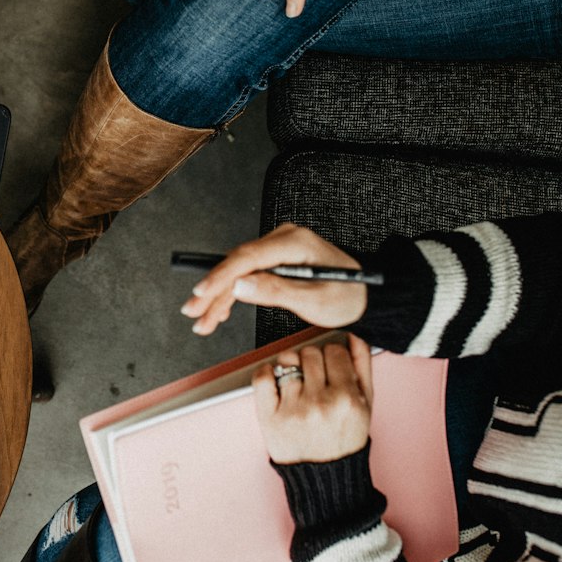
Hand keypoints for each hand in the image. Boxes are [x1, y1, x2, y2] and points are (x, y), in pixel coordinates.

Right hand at [180, 222, 366, 334]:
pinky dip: (233, 294)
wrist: (368, 294)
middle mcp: (284, 240)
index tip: (202, 293)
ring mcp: (279, 248)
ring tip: (202, 321)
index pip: (248, 257)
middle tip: (194, 312)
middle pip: (237, 264)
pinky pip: (248, 275)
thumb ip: (276, 291)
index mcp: (295, 243)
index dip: (221, 276)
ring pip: (238, 272)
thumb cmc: (349, 296)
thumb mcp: (314, 300)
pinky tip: (219, 311)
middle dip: (213, 290)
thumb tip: (240, 287)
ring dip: (219, 296)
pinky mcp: (277, 260)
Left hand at [252, 337, 373, 463]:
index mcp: (347, 399)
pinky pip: (262, 376)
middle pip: (311, 352)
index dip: (333, 356)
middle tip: (317, 378)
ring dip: (293, 365)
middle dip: (314, 361)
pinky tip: (277, 380)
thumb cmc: (345, 439)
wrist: (324, 477)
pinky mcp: (270, 418)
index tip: (332, 368)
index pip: (335, 350)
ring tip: (299, 382)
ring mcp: (293, 410)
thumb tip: (355, 333)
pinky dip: (267, 371)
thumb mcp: (365, 405)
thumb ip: (363, 366)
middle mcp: (320, 404)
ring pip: (287, 359)